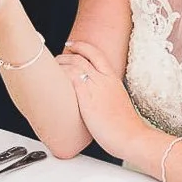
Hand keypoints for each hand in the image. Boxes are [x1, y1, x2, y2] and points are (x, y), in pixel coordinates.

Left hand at [57, 40, 144, 157]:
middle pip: (82, 56)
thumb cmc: (125, 126)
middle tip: (58, 56)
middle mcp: (104, 79)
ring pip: (74, 64)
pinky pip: (70, 77)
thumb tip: (98, 98)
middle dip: (67, 53)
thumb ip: (107, 95)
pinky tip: (53, 78)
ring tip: (51, 67)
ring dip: (60, 63)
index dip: (82, 46)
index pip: (96, 54)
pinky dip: (60, 74)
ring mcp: (95, 87)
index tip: (72, 45)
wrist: (131, 136)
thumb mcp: (118, 102)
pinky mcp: (87, 97)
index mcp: (113, 79)